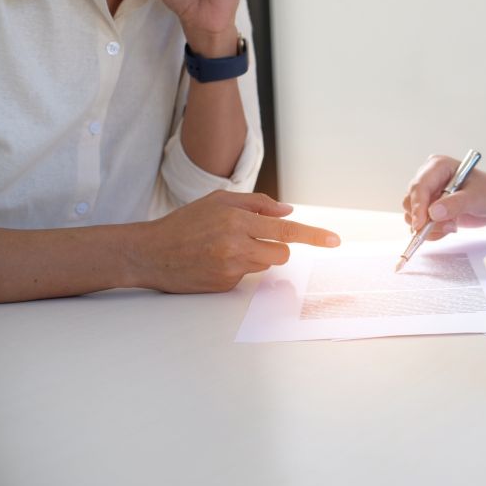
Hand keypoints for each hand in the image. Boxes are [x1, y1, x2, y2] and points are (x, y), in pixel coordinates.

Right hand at [130, 191, 340, 293]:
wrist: (150, 253)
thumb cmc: (185, 223)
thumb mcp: (218, 201)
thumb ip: (256, 203)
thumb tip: (287, 212)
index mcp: (237, 220)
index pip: (286, 230)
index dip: (313, 236)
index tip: (335, 241)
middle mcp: (236, 245)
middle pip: (281, 253)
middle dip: (275, 248)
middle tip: (254, 239)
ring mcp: (230, 268)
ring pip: (265, 264)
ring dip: (254, 256)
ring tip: (224, 248)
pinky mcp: (224, 285)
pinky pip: (246, 277)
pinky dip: (237, 268)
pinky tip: (214, 262)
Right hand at [402, 155, 485, 241]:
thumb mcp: (476, 198)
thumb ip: (455, 204)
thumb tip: (433, 213)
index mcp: (439, 166)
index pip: (420, 185)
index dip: (418, 205)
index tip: (420, 224)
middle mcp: (430, 178)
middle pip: (411, 200)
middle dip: (426, 219)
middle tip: (448, 226)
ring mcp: (428, 194)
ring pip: (413, 215)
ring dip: (431, 227)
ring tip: (453, 225)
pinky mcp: (429, 208)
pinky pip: (420, 224)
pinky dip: (433, 231)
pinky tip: (450, 227)